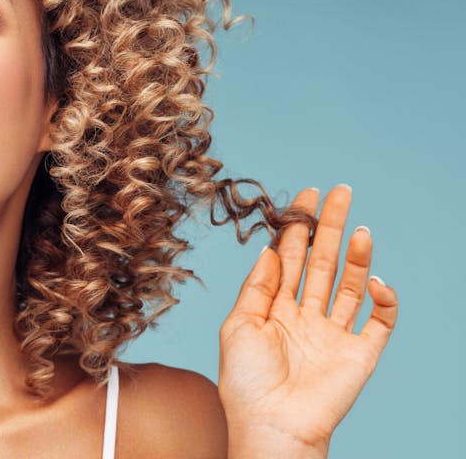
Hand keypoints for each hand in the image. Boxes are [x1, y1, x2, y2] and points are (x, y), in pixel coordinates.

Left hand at [218, 185, 398, 451]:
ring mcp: (334, 333)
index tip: (305, 197)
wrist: (272, 427)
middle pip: (322, 262)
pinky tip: (374, 279)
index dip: (298, 228)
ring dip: (357, 256)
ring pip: (350, 285)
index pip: (290, 258)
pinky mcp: (360, 353)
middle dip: (329, 227)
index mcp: (275, 308)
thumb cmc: (246, 382)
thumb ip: (257, 286)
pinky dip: (383, 299)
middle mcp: (306, 316)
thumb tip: (271, 248)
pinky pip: (380, 321)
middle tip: (338, 193)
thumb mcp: (238, 325)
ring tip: (358, 227)